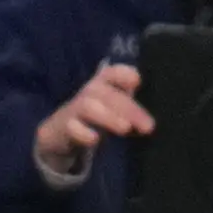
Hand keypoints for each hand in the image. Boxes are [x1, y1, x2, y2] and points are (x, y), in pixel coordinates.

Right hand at [35, 60, 151, 179]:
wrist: (60, 133)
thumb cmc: (97, 117)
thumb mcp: (114, 109)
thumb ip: (131, 108)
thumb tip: (153, 119)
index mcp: (103, 84)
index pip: (112, 73)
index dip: (123, 74)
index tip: (137, 81)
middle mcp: (89, 93)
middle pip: (107, 94)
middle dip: (129, 109)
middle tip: (148, 126)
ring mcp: (74, 109)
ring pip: (89, 106)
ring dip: (109, 117)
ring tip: (126, 128)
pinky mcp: (63, 127)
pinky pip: (71, 127)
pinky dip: (82, 132)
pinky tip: (95, 140)